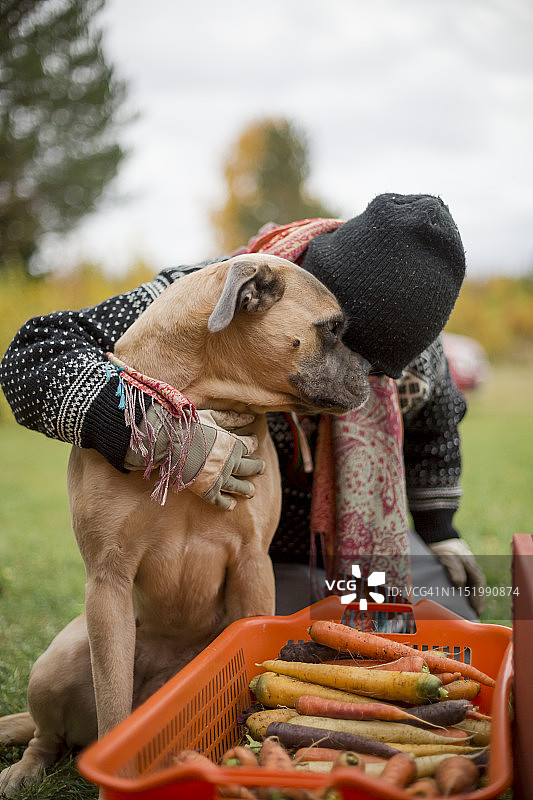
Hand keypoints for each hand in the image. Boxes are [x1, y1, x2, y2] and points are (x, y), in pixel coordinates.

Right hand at [124, 406, 264, 509]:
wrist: (169, 441)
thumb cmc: (190, 425)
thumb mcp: (213, 417)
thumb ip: (233, 418)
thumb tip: (252, 416)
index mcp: (233, 444)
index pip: (250, 445)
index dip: (253, 444)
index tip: (253, 443)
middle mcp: (230, 463)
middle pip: (250, 467)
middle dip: (257, 467)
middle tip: (261, 468)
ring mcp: (219, 478)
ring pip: (239, 487)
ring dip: (246, 489)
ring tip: (251, 492)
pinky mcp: (207, 491)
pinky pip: (221, 501)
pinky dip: (227, 504)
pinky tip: (232, 505)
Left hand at [428, 538, 485, 614]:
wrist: (436, 534)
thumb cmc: (443, 546)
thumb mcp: (447, 556)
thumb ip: (454, 569)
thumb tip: (460, 585)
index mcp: (471, 565)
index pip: (479, 583)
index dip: (479, 597)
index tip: (477, 610)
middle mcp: (470, 567)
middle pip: (477, 586)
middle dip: (478, 600)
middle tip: (475, 614)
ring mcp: (465, 568)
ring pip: (471, 585)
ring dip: (472, 597)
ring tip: (469, 610)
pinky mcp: (457, 569)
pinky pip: (464, 582)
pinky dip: (464, 592)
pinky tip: (459, 599)